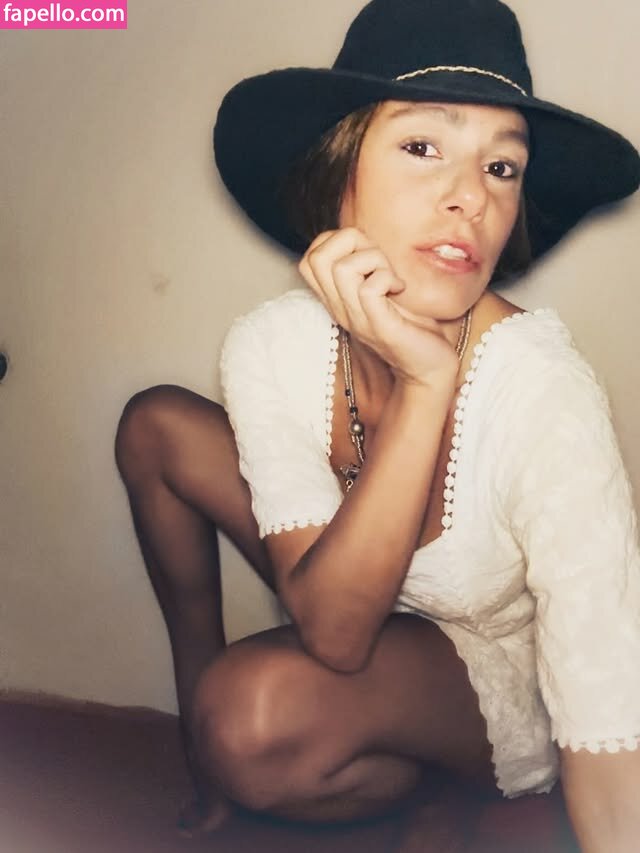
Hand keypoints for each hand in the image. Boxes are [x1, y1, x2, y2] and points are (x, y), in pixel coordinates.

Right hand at [299, 227, 458, 388]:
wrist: (429, 367)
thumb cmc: (412, 325)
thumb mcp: (383, 289)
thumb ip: (369, 267)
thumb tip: (365, 238)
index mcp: (338, 299)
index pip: (309, 258)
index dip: (336, 241)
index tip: (367, 254)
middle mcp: (340, 308)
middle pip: (315, 257)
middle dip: (350, 242)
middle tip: (377, 260)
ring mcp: (358, 318)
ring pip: (341, 268)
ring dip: (373, 259)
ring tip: (390, 275)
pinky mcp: (380, 326)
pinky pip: (369, 288)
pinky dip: (388, 277)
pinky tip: (400, 288)